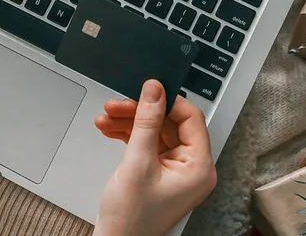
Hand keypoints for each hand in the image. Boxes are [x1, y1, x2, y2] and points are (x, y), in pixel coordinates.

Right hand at [92, 80, 216, 235]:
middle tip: (117, 104)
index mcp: (199, 167)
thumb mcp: (138, 162)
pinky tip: (110, 129)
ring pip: (156, 132)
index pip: (191, 119)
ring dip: (130, 122)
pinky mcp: (160, 172)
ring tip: (106, 117)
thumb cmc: (131, 217)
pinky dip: (129, 135)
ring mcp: (176, 170)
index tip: (148, 88)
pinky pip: (148, 144)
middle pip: (170, 123)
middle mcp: (192, 168)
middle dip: (141, 112)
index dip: (168, 101)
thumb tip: (155, 90)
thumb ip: (147, 122)